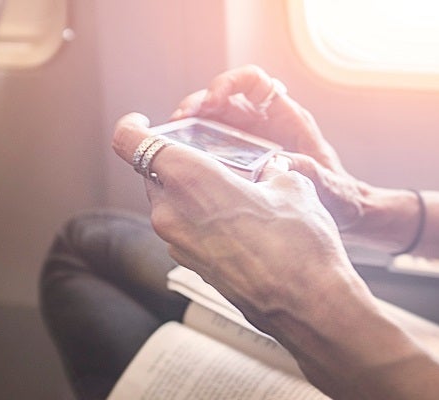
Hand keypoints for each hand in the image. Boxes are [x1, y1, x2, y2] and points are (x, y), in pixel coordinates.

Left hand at [111, 112, 358, 322]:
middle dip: (176, 163)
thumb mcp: (291, 187)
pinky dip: (203, 222)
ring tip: (236, 194)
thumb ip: (270, 173)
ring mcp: (178, 245)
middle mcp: (171, 213)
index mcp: (188, 179)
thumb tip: (270, 175)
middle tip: (211, 160)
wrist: (307, 305)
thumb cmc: (298, 242)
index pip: (131, 142)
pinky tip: (240, 225)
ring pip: (171, 205)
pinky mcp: (193, 268)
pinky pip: (187, 232)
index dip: (132, 126)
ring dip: (193, 195)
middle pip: (153, 174)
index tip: (142, 122)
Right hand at [172, 65, 367, 228]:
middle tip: (178, 121)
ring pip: (211, 122)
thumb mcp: (327, 184)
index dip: (230, 84)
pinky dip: (193, 151)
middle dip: (197, 105)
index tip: (213, 101)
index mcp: (287, 118)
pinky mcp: (239, 161)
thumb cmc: (339, 195)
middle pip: (223, 99)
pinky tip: (181, 164)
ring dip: (189, 127)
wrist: (341, 214)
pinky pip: (210, 147)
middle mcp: (264, 123)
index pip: (254, 82)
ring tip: (170, 141)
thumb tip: (283, 164)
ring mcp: (249, 141)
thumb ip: (308, 172)